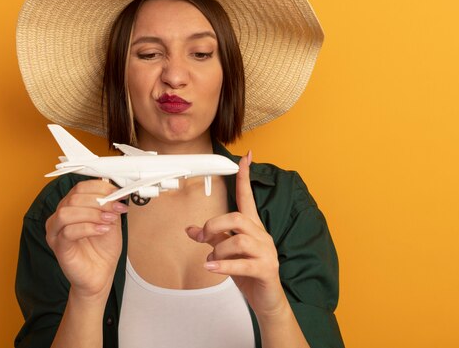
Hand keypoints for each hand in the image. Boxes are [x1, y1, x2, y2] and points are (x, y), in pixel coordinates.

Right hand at [45, 180, 125, 300]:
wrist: (100, 275)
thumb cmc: (103, 249)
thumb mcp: (112, 221)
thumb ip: (111, 206)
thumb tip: (117, 191)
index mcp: (71, 206)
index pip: (80, 187)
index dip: (100, 187)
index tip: (117, 193)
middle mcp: (60, 216)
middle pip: (74, 197)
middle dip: (100, 200)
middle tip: (116, 208)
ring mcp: (56, 231)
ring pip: (68, 212)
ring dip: (93, 214)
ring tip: (109, 220)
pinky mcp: (58, 246)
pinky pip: (68, 231)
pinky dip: (88, 228)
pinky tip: (102, 230)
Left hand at [186, 152, 288, 316]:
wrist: (267, 300)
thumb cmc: (249, 273)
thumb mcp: (227, 253)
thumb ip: (212, 239)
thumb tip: (190, 229)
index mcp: (252, 227)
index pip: (247, 197)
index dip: (244, 177)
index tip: (244, 157)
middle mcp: (261, 235)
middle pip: (237, 217)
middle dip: (214, 224)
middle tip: (202, 237)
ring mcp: (266, 252)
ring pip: (238, 240)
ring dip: (218, 250)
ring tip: (212, 260)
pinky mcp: (266, 269)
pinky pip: (242, 264)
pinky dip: (223, 266)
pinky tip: (211, 268)